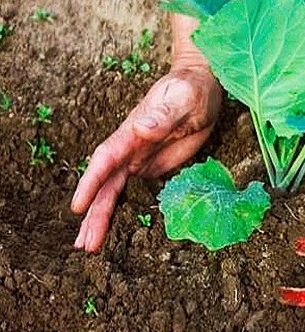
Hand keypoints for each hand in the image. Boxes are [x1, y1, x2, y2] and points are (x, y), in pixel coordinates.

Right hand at [71, 63, 221, 252]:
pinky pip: (128, 189)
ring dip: (101, 216)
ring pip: (113, 190)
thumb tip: (140, 128)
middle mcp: (129, 147)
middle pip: (106, 183)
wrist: (199, 86)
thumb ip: (164, 114)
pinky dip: (117, 208)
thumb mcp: (184, 99)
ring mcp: (137, 157)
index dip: (91, 182)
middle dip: (94, 212)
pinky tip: (108, 225)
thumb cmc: (192, 89)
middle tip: (84, 244)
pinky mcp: (149, 165)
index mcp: (133, 131)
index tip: (78, 206)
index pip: (106, 158)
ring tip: (89, 245)